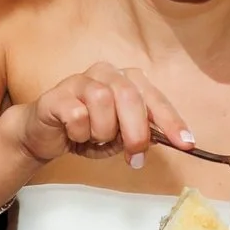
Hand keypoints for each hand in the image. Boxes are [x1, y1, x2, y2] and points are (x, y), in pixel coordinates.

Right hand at [2, 63, 190, 169]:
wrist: (43, 134)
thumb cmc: (85, 131)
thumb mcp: (119, 137)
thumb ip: (140, 134)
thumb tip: (165, 139)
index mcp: (126, 80)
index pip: (154, 97)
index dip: (171, 120)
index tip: (186, 143)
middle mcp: (105, 73)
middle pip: (130, 96)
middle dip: (136, 131)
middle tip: (134, 156)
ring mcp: (80, 80)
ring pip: (103, 101)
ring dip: (103, 130)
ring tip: (94, 138)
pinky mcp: (57, 94)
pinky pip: (77, 114)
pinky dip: (81, 132)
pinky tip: (74, 134)